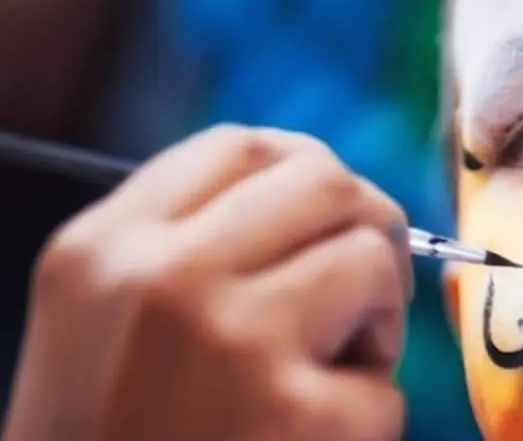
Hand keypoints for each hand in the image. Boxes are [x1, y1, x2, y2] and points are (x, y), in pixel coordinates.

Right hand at [2, 125, 411, 440]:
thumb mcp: (101, 330)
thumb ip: (185, 253)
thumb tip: (310, 194)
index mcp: (102, 250)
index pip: (238, 146)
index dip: (305, 169)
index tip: (327, 214)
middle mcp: (162, 278)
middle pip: (324, 180)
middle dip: (366, 228)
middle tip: (364, 293)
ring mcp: (234, 342)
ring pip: (371, 260)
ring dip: (374, 323)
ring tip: (326, 380)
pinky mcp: (301, 416)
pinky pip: (386, 385)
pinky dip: (366, 421)